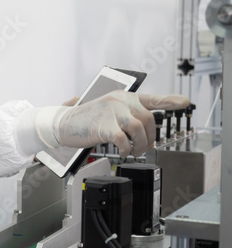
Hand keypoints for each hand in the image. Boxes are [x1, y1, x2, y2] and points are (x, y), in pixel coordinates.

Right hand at [53, 91, 189, 156]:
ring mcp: (111, 111)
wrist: (63, 124)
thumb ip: (126, 116)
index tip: (184, 102)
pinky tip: (122, 151)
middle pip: (148, 119)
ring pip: (139, 129)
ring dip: (140, 145)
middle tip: (143, 148)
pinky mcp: (103, 125)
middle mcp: (119, 100)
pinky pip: (124, 139)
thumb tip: (144, 131)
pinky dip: (126, 149)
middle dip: (150, 138)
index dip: (169, 100)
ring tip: (133, 151)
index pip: (151, 98)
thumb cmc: (86, 120)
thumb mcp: (108, 112)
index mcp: (122, 96)